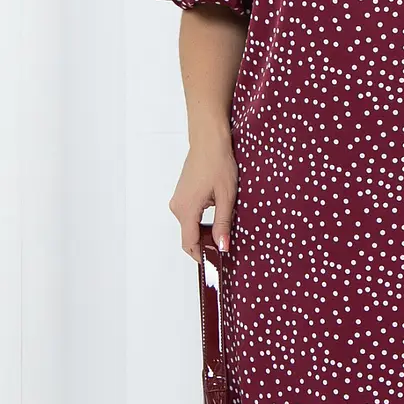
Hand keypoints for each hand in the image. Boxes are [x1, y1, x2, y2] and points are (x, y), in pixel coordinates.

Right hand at [169, 136, 238, 260]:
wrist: (209, 140)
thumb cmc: (218, 163)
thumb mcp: (226, 196)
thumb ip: (223, 223)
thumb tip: (222, 246)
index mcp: (186, 209)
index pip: (189, 244)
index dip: (202, 256)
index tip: (215, 262)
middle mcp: (177, 207)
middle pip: (189, 236)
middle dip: (206, 244)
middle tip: (226, 245)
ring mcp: (178, 200)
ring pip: (190, 225)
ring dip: (205, 231)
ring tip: (224, 227)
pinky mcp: (181, 194)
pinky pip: (190, 215)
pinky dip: (201, 220)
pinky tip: (217, 212)